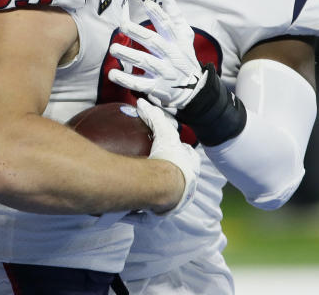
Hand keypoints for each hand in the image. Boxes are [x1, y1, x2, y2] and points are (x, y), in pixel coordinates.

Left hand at [108, 0, 205, 111]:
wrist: (195, 90)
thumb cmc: (185, 58)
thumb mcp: (185, 37)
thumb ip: (175, 16)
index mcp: (177, 42)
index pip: (168, 26)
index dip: (158, 14)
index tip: (146, 3)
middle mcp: (171, 56)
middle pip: (154, 43)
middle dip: (138, 33)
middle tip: (123, 26)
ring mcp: (164, 73)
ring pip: (145, 62)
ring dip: (128, 55)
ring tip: (113, 48)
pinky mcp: (157, 88)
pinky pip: (140, 84)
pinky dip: (126, 79)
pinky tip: (113, 73)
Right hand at [136, 99, 199, 214]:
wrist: (165, 187)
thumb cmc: (169, 159)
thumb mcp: (164, 132)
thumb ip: (154, 117)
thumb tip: (142, 104)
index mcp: (190, 168)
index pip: (190, 157)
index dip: (183, 153)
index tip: (174, 150)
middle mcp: (186, 187)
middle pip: (180, 180)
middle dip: (173, 177)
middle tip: (156, 172)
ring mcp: (175, 203)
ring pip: (167, 200)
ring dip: (157, 197)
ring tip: (142, 193)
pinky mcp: (162, 215)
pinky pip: (150, 215)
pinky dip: (140, 213)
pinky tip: (128, 211)